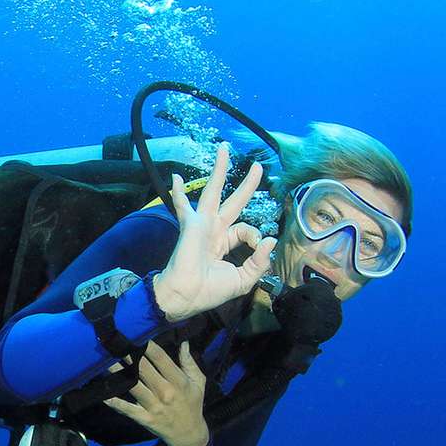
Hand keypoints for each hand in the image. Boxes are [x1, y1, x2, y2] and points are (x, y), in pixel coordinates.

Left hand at [104, 340, 208, 445]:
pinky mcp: (144, 418)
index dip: (148, 345)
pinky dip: (114, 401)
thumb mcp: (198, 382)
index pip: (161, 358)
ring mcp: (153, 406)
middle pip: (143, 369)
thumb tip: (183, 342)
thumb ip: (189, 362)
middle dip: (128, 354)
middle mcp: (165, 391)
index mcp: (178, 381)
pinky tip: (103, 393)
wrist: (189, 435)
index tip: (136, 333)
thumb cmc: (193, 404)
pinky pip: (127, 409)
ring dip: (117, 372)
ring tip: (105, 359)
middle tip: (115, 341)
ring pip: (132, 385)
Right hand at [149, 143, 274, 321]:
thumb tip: (270, 239)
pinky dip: (178, 193)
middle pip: (234, 200)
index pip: (246, 230)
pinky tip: (174, 178)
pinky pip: (184, 206)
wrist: (186, 296)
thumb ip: (259, 261)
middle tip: (257, 166)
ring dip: (219, 170)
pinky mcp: (192, 225)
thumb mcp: (244, 279)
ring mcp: (202, 225)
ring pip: (213, 192)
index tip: (258, 248)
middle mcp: (214, 230)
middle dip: (247, 183)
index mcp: (225, 243)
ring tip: (224, 149)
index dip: (256, 238)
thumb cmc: (210, 291)